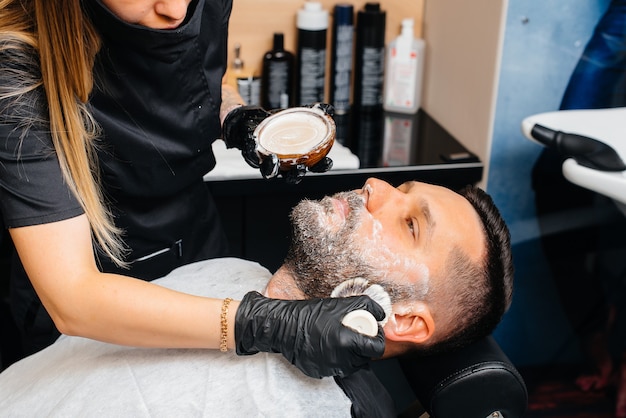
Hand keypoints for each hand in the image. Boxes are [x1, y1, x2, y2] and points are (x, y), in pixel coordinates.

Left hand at [222, 104, 334, 183]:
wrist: (253, 122)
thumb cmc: (278, 123)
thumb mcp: (296, 116)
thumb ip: (313, 113)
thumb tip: (328, 109)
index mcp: (300, 157)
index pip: (315, 166)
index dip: (322, 166)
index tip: (328, 161)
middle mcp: (286, 164)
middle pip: (294, 176)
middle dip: (298, 174)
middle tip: (302, 168)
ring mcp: (269, 163)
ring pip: (273, 172)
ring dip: (274, 168)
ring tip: (275, 159)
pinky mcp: (254, 158)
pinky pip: (255, 159)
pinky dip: (255, 152)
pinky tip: (255, 144)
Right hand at [234, 291, 385, 378]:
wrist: (284, 326)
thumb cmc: (310, 314)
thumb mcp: (340, 303)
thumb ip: (366, 305)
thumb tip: (381, 314)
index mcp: (346, 342)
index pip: (376, 349)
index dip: (378, 339)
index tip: (373, 333)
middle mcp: (340, 360)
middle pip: (365, 358)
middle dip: (364, 346)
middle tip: (356, 333)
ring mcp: (329, 369)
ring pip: (352, 365)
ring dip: (352, 354)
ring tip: (343, 339)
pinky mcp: (320, 373)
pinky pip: (336, 368)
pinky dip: (337, 359)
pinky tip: (329, 345)